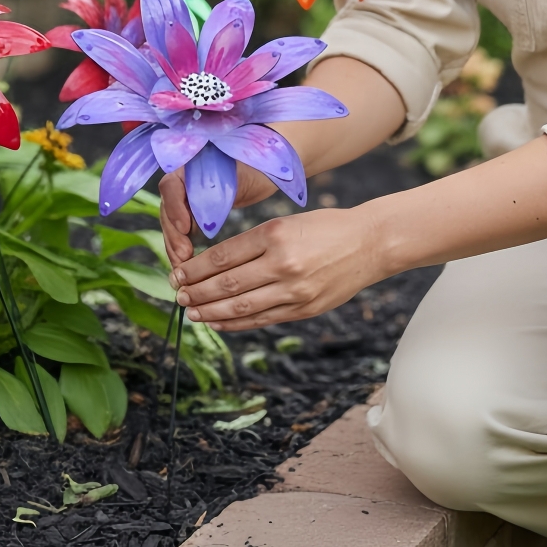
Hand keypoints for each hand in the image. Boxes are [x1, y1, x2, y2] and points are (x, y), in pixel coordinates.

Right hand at [159, 162, 277, 266]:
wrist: (260, 170)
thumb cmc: (252, 168)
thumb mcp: (237, 175)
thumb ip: (219, 189)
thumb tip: (207, 216)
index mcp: (186, 166)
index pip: (169, 186)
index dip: (174, 208)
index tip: (185, 227)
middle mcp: (180, 181)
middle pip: (167, 210)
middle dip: (173, 236)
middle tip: (183, 257)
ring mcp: (183, 199)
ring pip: (172, 225)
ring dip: (175, 247)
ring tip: (183, 267)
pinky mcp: (192, 215)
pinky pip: (181, 233)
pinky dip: (183, 249)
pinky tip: (188, 265)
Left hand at [169, 206, 382, 331]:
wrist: (369, 244)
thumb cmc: (324, 227)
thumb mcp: (286, 223)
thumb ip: (253, 242)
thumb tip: (213, 265)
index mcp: (275, 234)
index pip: (222, 256)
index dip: (195, 269)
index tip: (178, 273)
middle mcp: (283, 263)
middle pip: (227, 284)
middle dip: (196, 292)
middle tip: (176, 294)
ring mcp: (294, 290)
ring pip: (241, 307)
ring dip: (210, 312)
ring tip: (191, 312)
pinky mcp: (304, 309)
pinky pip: (262, 320)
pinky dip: (236, 323)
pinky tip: (218, 322)